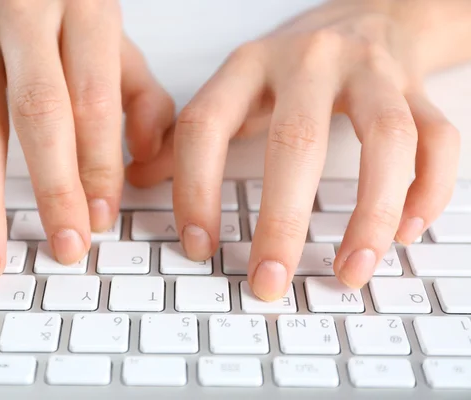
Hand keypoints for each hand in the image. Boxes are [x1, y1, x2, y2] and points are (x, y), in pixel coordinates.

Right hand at [0, 0, 173, 278]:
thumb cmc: (69, 19)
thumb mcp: (117, 45)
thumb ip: (143, 99)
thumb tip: (146, 161)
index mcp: (84, 11)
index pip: (93, 99)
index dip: (99, 163)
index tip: (102, 217)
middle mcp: (25, 17)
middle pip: (37, 112)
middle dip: (53, 188)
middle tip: (66, 245)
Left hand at [132, 0, 459, 299]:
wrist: (367, 16)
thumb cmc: (290, 68)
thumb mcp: (232, 91)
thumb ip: (188, 135)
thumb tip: (139, 177)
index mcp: (249, 65)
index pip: (205, 125)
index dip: (195, 188)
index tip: (200, 246)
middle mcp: (309, 61)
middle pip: (296, 142)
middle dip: (281, 221)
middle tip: (269, 281)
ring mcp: (371, 71)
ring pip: (385, 140)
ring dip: (368, 215)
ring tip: (351, 270)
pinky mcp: (417, 88)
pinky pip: (437, 139)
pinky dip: (427, 189)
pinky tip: (404, 231)